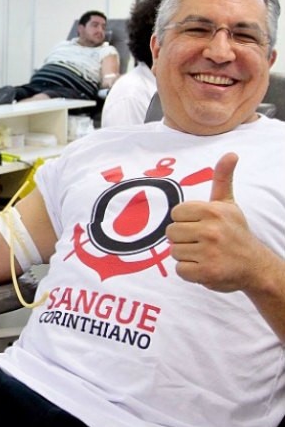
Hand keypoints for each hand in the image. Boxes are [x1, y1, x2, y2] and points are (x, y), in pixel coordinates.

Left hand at [166, 153, 258, 291]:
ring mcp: (209, 253)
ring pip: (174, 251)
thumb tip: (230, 153)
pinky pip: (180, 270)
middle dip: (182, 238)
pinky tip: (204, 267)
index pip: (175, 213)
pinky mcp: (207, 273)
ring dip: (186, 255)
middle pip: (171, 232)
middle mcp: (211, 230)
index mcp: (213, 211)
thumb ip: (222, 178)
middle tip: (202, 242)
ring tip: (204, 254)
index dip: (184, 221)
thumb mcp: (229, 204)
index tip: (199, 225)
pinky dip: (189, 271)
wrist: (255, 266)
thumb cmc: (235, 232)